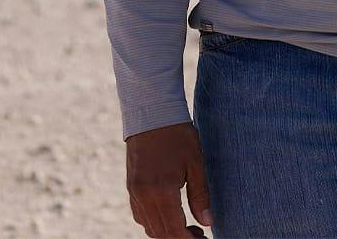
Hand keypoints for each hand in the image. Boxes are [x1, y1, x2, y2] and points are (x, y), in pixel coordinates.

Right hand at [126, 122, 212, 237]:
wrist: (150, 110)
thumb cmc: (177, 134)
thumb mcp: (195, 163)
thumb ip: (200, 196)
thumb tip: (207, 223)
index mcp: (162, 191)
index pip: (175, 232)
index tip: (203, 238)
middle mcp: (144, 195)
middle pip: (161, 234)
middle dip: (180, 238)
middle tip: (198, 233)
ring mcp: (134, 191)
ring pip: (148, 227)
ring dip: (166, 232)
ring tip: (186, 224)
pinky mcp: (130, 185)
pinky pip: (139, 214)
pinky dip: (153, 221)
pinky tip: (168, 212)